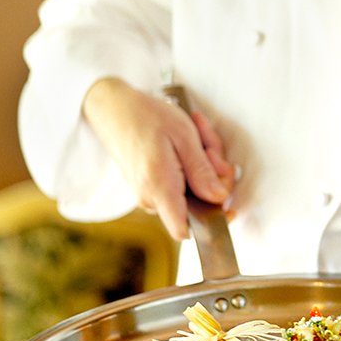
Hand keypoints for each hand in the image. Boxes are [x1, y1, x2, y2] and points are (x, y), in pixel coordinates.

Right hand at [82, 77, 237, 239]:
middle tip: (209, 144)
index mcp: (159, 187)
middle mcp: (151, 198)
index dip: (210, 221)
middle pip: (198, 204)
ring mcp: (149, 195)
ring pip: (193, 191)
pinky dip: (191, 164)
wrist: (115, 110)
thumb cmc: (148, 116)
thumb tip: (219, 198)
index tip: (225, 200)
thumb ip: (202, 171)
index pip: (183, 230)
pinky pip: (182, 184)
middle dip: (213, 174)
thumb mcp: (183, 136)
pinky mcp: (151, 188)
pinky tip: (187, 143)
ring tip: (196, 136)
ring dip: (204, 164)